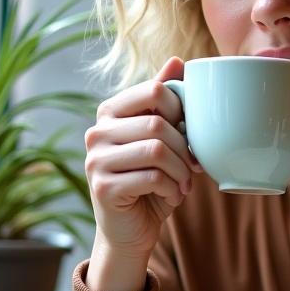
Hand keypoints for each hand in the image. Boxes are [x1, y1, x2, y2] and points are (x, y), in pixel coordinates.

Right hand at [84, 56, 200, 257]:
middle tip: (194, 167)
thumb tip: (177, 60)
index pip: (155, 91)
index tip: (190, 136)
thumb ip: (165, 102)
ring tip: (184, 184)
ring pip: (157, 150)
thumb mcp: (162, 138)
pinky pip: (152, 178)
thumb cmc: (151, 180)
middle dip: (186, 148)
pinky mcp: (102, 187)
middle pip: (158, 123)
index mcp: (110, 112)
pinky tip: (173, 196)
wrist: (131, 230)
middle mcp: (97, 132)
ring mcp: (95, 160)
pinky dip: (173, 189)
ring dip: (182, 171)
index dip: (182, 112)